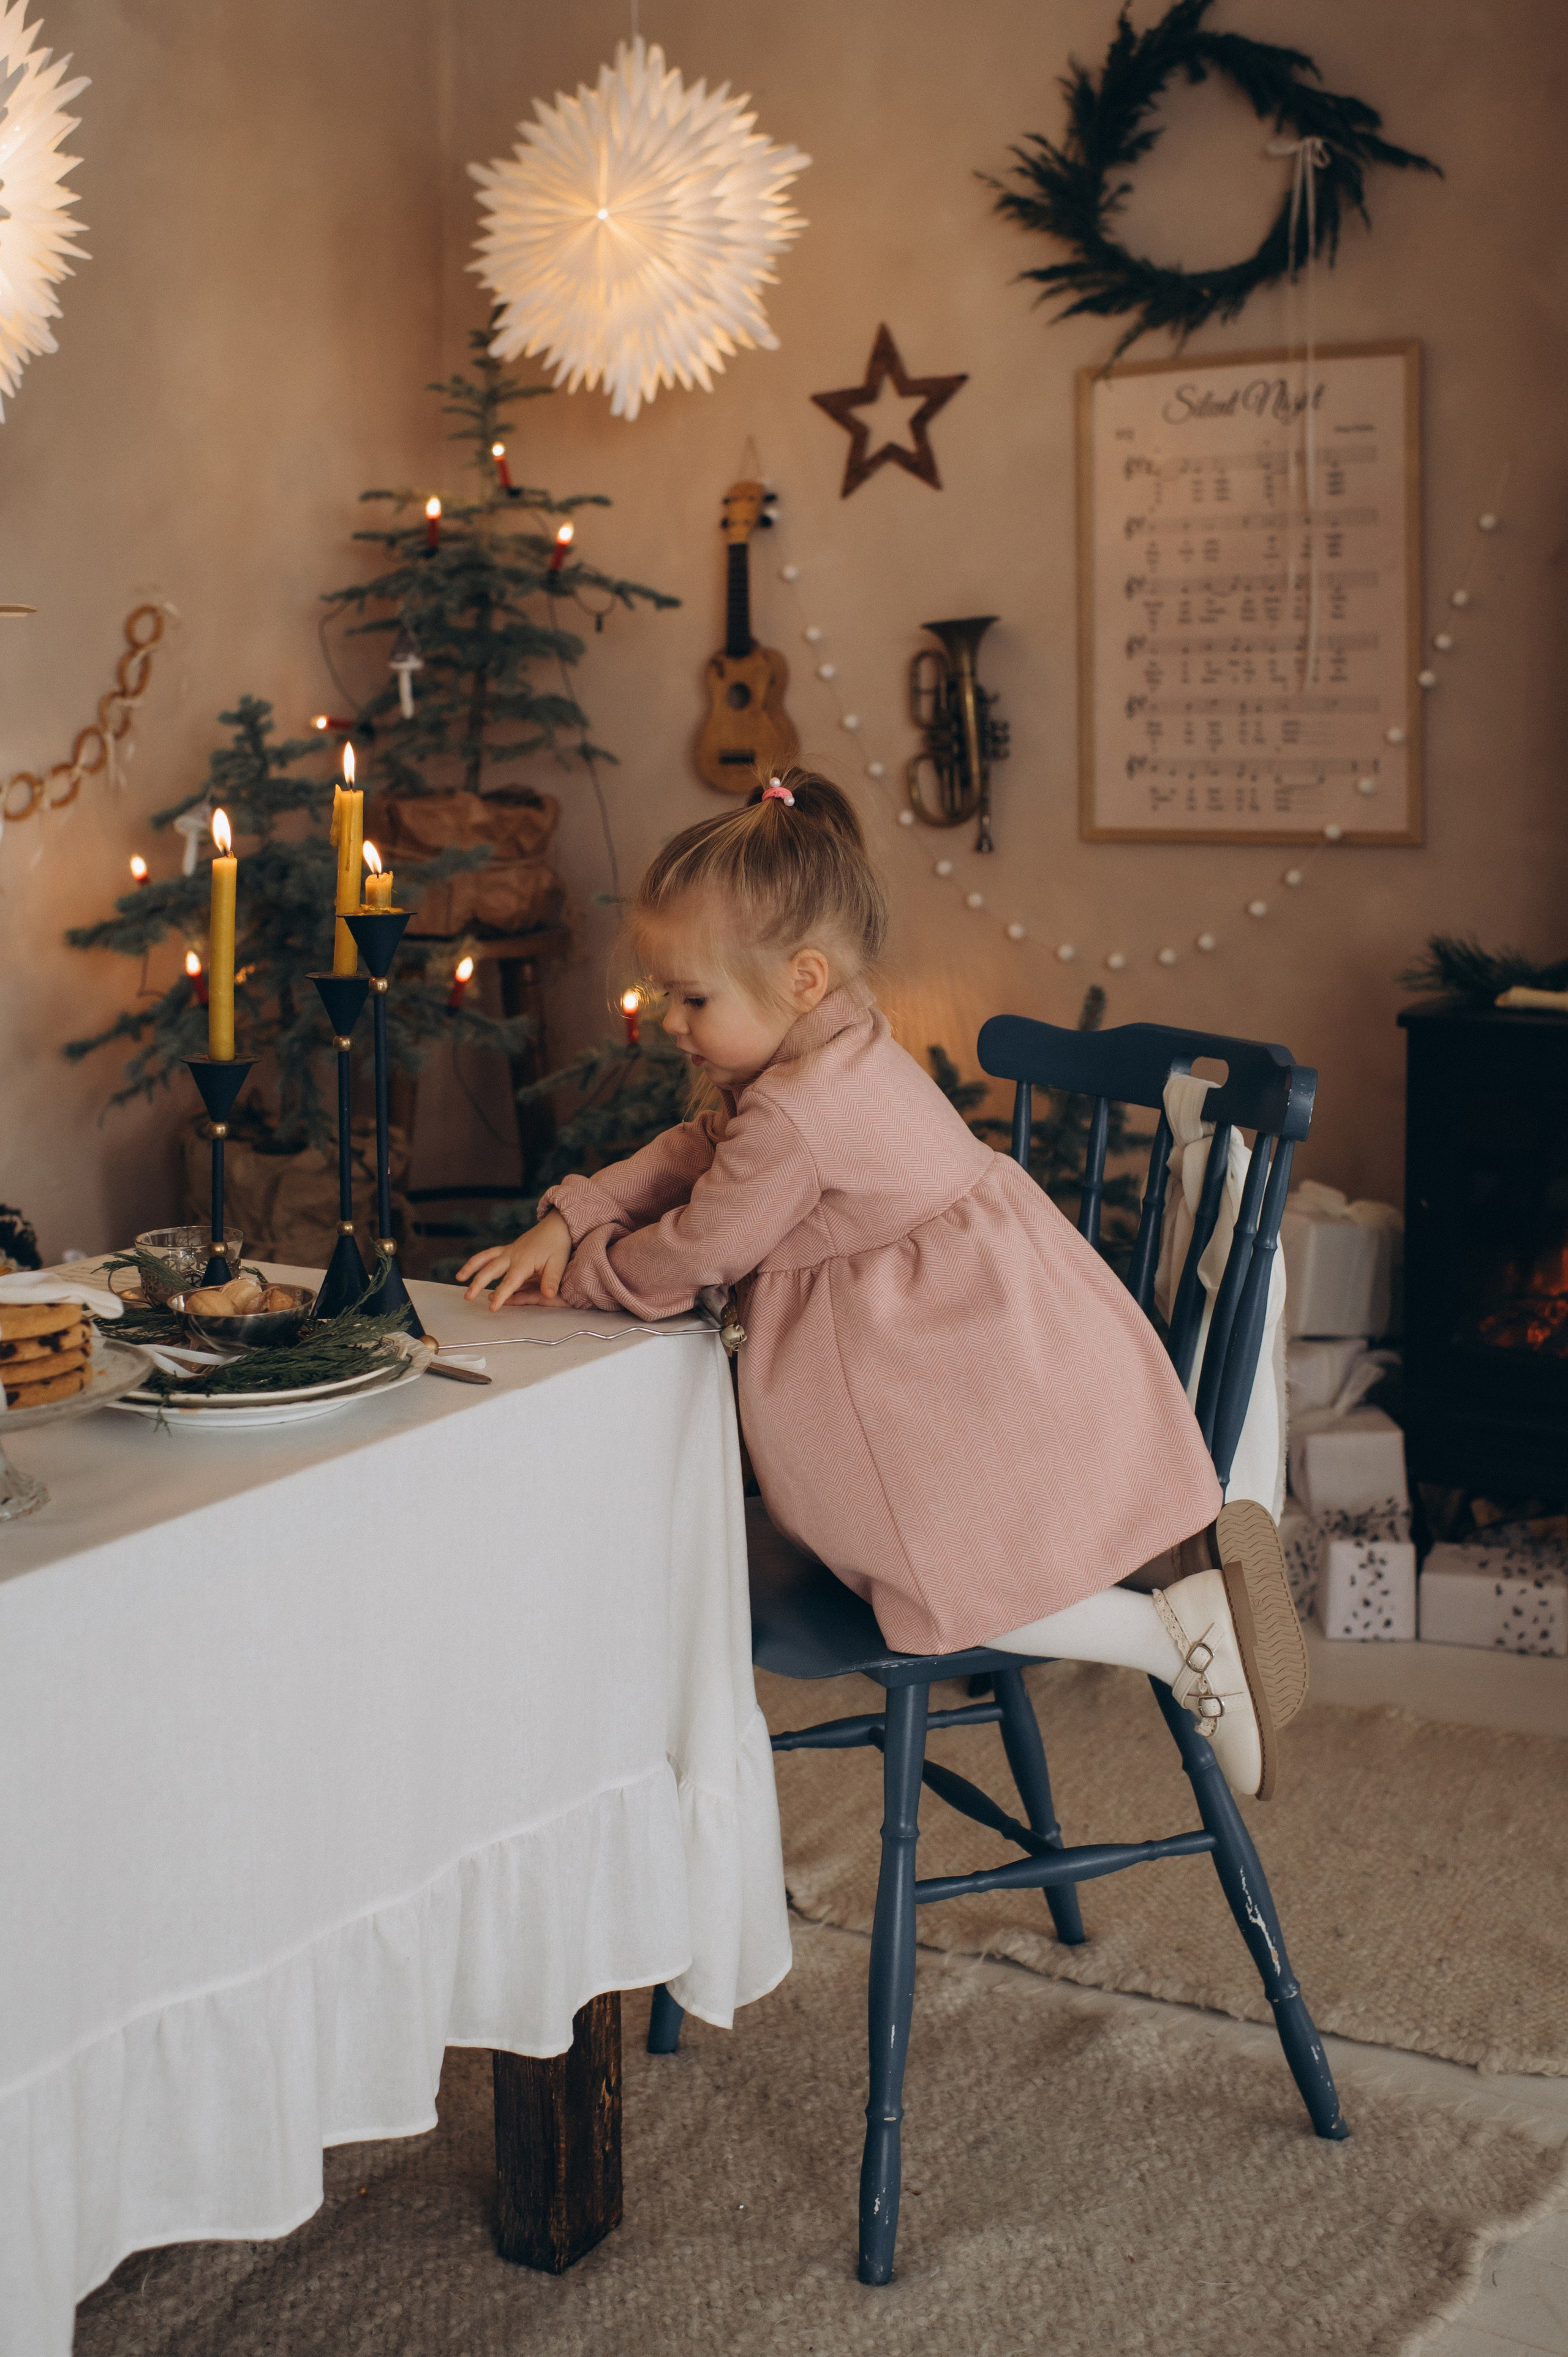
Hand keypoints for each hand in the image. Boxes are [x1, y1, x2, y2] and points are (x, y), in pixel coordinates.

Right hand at [457, 1212, 571, 1309]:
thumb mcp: (558, 1263)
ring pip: (485, 1258)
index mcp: (524, 1262)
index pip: (509, 1282)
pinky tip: (469, 1268)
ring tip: (459, 1278)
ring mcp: (508, 1251)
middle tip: (468, 1297)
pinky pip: (489, 1254)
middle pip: (490, 1270)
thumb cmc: (558, 1245)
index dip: (501, 1295)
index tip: (492, 1307)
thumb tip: (548, 1295)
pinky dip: (477, 1260)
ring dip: (471, 1267)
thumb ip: (551, 1280)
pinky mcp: (508, 1249)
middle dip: (478, 1283)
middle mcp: (512, 1255)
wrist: (556, 1226)